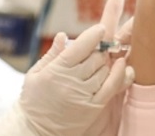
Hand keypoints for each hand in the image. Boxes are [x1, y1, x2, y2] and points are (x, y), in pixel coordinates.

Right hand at [17, 0, 134, 135]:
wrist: (35, 131)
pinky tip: (121, 66)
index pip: (81, 47)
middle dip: (100, 49)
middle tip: (99, 47)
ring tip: (102, 60)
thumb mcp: (34, 75)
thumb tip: (63, 35)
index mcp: (56, 71)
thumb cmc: (33, 101)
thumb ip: (52, 54)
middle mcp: (71, 82)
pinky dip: (119, 74)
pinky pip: (111, 87)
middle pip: (95, 57)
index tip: (100, 29)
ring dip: (106, 62)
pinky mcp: (93, 107)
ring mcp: (83, 95)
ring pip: (104, 69)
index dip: (93, 35)